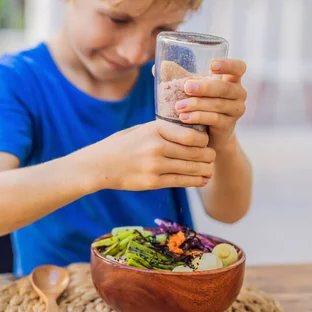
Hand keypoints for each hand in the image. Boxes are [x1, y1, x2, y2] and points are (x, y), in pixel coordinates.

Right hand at [84, 120, 215, 190]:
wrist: (100, 165)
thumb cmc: (123, 145)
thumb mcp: (142, 129)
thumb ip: (164, 130)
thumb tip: (191, 131)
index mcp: (156, 129)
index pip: (192, 135)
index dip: (204, 141)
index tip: (206, 143)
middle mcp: (157, 146)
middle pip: (195, 152)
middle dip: (208, 156)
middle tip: (212, 157)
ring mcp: (155, 165)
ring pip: (192, 168)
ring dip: (205, 170)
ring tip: (209, 170)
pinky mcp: (153, 182)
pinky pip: (181, 181)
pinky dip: (195, 181)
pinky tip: (201, 180)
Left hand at [157, 59, 247, 150]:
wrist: (208, 134)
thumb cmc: (200, 104)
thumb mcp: (192, 89)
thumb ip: (179, 76)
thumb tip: (158, 66)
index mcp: (231, 79)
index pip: (239, 67)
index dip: (228, 65)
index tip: (212, 65)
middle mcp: (238, 93)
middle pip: (226, 88)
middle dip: (205, 87)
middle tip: (186, 87)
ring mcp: (236, 110)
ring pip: (219, 104)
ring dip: (197, 104)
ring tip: (179, 106)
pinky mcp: (229, 125)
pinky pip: (215, 119)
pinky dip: (198, 117)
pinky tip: (184, 118)